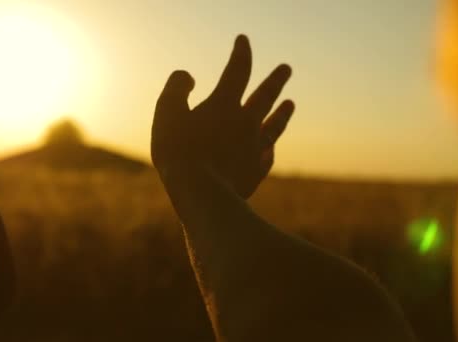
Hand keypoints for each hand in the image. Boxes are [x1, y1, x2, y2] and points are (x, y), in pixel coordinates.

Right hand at [152, 35, 293, 197]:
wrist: (201, 194)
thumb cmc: (178, 152)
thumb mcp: (166, 113)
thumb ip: (176, 88)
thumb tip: (188, 77)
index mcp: (224, 105)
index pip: (237, 70)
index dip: (241, 53)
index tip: (243, 41)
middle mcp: (245, 123)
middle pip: (266, 96)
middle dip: (276, 80)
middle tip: (287, 69)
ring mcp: (253, 149)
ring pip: (274, 126)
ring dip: (282, 114)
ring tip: (291, 104)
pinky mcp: (254, 173)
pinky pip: (266, 158)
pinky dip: (269, 151)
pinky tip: (270, 151)